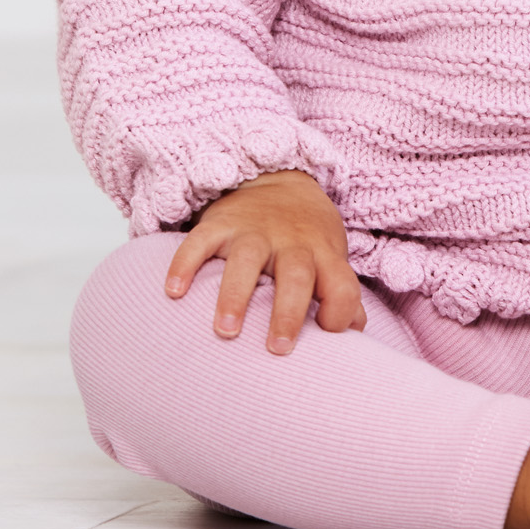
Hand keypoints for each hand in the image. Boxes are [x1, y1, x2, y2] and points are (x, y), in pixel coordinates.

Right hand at [165, 170, 366, 355]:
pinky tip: (174, 292)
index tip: (326, 335)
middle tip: (277, 348)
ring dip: (235, 295)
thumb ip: (342, 296)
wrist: (279, 180)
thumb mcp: (331, 259)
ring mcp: (255, 231)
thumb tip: (355, 338)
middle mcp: (291, 242)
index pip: (342, 286)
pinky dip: (185, 265)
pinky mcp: (221, 222)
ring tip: (225, 331)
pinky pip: (200, 241)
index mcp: (323, 255)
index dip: (341, 312)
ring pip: (247, 259)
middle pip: (296, 275)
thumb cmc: (307, 238)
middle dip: (287, 312)